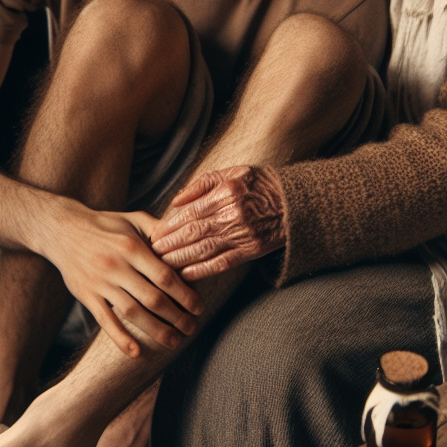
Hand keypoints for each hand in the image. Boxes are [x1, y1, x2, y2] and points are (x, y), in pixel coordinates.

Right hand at [44, 200, 203, 358]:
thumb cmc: (105, 224)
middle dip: (176, 317)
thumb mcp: (133, 219)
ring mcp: (100, 283)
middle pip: (152, 298)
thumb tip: (186, 234)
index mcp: (132, 247)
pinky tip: (136, 352)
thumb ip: (159, 228)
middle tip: (192, 328)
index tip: (198, 307)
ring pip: (132, 313)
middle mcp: (116, 266)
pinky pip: (105, 320)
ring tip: (174, 342)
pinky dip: (120, 338)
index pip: (165, 276)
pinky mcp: (86, 295)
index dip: (184, 294)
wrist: (63, 229)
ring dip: (156, 331)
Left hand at [150, 165, 285, 280]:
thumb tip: (176, 201)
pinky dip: (202, 270)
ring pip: (203, 250)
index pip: (190, 212)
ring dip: (180, 259)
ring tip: (161, 264)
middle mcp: (233, 215)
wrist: (295, 202)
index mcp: (226, 193)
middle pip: (193, 233)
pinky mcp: (250, 251)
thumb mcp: (232, 172)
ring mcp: (242, 235)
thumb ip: (202, 184)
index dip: (169, 225)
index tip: (153, 233)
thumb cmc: (260, 183)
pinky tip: (186, 274)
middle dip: (169, 244)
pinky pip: (221, 263)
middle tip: (151, 252)